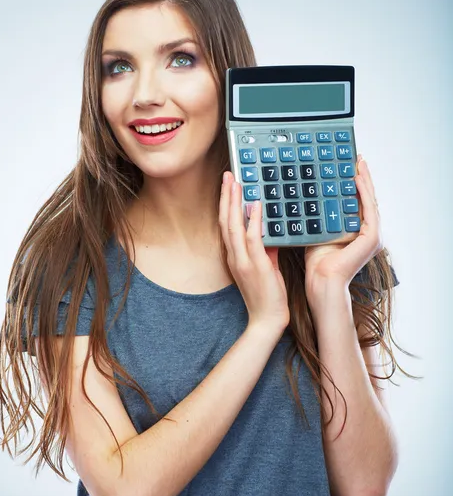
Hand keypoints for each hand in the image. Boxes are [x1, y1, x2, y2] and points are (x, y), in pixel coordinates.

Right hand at [219, 171, 289, 335]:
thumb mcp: (266, 267)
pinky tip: (255, 206)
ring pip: (233, 226)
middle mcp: (234, 256)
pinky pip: (252, 240)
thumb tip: (269, 232)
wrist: (267, 320)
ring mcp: (242, 261)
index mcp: (234, 256)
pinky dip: (252, 221)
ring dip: (234, 203)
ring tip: (236, 182)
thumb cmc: (267, 295)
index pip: (226, 225)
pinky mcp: (255, 266)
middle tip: (228, 175)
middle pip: (225, 220)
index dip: (226, 204)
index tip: (229, 185)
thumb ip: (265, 248)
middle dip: (226, 196)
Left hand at [304, 154, 383, 298]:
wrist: (321, 280)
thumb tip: (307, 198)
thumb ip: (320, 217)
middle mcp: (369, 233)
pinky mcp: (372, 237)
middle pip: (367, 200)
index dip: (355, 185)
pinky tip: (356, 178)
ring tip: (359, 163)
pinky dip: (364, 193)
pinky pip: (369, 209)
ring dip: (365, 180)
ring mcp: (373, 236)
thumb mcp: (318, 232)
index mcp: (358, 232)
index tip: (349, 167)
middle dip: (363, 178)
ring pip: (370, 201)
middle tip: (357, 158)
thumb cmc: (317, 262)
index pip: (358, 204)